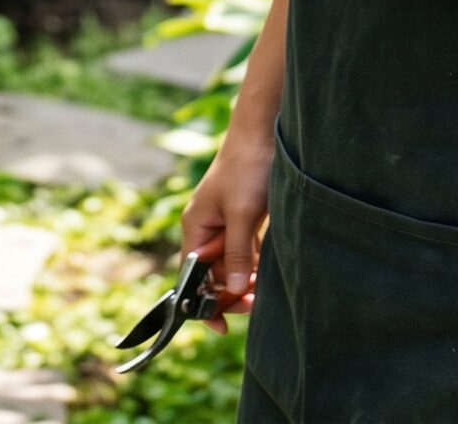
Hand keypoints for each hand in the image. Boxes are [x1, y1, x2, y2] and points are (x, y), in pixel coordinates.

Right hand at [181, 130, 273, 329]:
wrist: (264, 131)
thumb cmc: (247, 168)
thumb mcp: (241, 213)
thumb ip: (236, 252)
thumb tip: (233, 289)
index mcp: (196, 226)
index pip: (191, 276)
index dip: (203, 302)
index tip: (221, 326)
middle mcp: (208, 228)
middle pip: (213, 275)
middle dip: (230, 293)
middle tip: (254, 303)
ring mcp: (227, 224)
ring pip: (232, 265)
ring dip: (244, 281)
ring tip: (263, 290)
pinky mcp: (246, 219)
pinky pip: (246, 252)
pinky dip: (254, 265)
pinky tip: (265, 274)